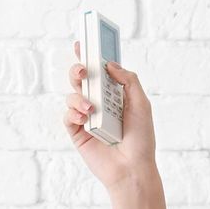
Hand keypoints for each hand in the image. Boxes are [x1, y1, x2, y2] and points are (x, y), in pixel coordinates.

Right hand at [63, 40, 157, 190]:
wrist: (133, 168)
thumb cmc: (141, 139)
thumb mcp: (141, 104)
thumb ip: (128, 80)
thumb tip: (110, 64)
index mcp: (114, 95)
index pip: (100, 71)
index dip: (91, 55)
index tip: (85, 40)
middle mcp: (98, 103)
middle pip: (82, 79)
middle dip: (78, 69)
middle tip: (84, 70)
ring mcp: (86, 117)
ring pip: (72, 95)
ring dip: (78, 95)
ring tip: (90, 106)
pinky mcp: (77, 132)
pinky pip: (68, 115)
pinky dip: (73, 112)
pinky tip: (84, 116)